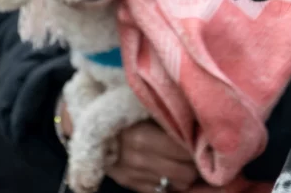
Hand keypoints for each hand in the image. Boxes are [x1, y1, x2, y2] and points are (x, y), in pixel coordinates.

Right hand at [58, 102, 198, 191]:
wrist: (86, 127)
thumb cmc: (119, 109)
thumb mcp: (139, 105)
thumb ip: (165, 112)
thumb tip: (196, 114)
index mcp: (142, 137)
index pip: (185, 149)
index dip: (199, 144)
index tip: (205, 136)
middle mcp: (139, 159)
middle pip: (186, 171)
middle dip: (196, 162)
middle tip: (200, 149)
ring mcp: (135, 175)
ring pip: (179, 183)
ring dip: (187, 173)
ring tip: (188, 159)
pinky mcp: (131, 184)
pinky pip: (162, 190)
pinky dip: (172, 182)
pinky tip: (172, 168)